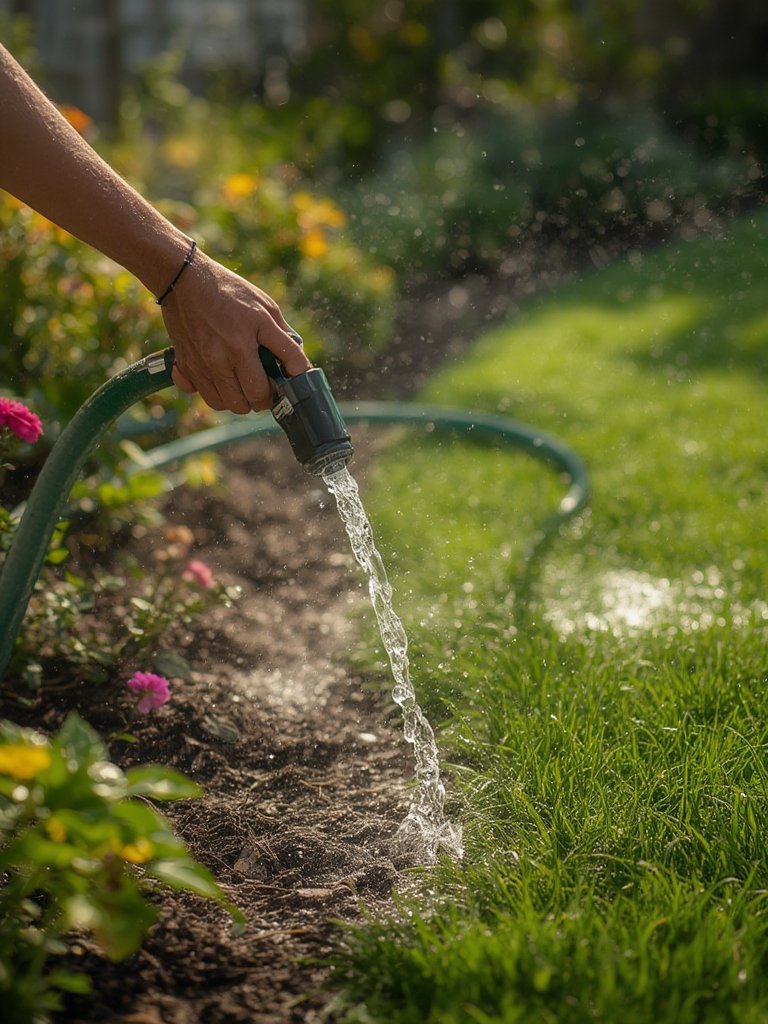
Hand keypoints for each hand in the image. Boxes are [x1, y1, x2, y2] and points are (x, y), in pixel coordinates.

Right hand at [160, 251, 310, 413]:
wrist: (184, 279)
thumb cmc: (230, 292)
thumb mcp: (265, 307)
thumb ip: (283, 338)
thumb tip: (298, 365)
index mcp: (244, 344)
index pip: (270, 385)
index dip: (287, 388)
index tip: (288, 383)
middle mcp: (222, 357)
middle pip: (249, 402)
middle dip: (262, 398)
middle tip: (264, 385)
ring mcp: (201, 364)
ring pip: (225, 404)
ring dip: (238, 399)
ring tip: (243, 383)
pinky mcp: (184, 366)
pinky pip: (202, 395)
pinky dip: (214, 393)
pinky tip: (219, 379)